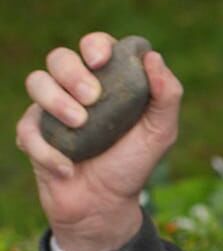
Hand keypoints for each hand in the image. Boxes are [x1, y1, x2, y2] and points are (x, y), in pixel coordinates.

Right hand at [16, 32, 183, 250]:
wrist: (104, 206)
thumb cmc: (133, 164)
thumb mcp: (160, 133)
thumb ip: (167, 96)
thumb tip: (154, 56)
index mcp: (110, 82)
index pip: (96, 45)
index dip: (95, 44)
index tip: (101, 61)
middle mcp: (77, 89)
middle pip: (60, 57)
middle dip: (73, 73)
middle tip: (92, 99)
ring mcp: (52, 108)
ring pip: (36, 81)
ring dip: (56, 101)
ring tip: (80, 125)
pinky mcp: (33, 132)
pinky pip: (27, 125)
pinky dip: (47, 148)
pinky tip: (68, 167)